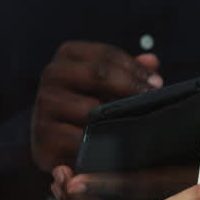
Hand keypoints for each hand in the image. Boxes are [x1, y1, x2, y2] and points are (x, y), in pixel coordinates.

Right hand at [32, 41, 162, 171]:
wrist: (51, 137)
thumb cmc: (85, 101)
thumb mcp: (105, 82)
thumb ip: (128, 70)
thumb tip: (152, 61)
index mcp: (68, 54)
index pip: (107, 54)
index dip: (135, 68)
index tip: (156, 83)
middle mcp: (52, 74)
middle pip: (97, 73)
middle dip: (129, 86)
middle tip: (151, 99)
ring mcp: (44, 104)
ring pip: (88, 108)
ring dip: (116, 117)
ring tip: (137, 123)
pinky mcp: (43, 136)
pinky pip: (77, 138)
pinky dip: (99, 142)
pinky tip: (115, 145)